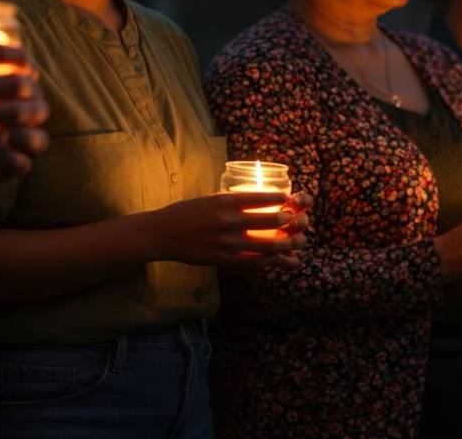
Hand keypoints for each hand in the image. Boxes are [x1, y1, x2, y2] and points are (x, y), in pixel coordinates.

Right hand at [144, 191, 308, 271]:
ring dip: (286, 245)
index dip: (281, 200)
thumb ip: (231, 201)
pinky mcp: (224, 259)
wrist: (163, 233)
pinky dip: (269, 262)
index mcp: (226, 201)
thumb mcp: (210, 199)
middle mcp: (230, 220)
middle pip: (271, 221)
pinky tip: (278, 260)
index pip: (263, 197)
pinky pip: (253, 262)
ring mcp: (228, 242)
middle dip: (289, 222)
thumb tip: (255, 201)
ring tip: (295, 243)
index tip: (290, 201)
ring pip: (267, 245)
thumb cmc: (185, 213)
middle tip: (298, 222)